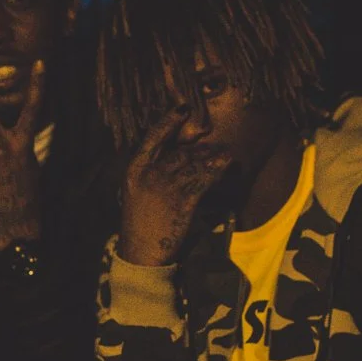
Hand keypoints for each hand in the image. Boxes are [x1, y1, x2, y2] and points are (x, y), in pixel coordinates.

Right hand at [118, 110, 230, 265]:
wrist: (140, 253)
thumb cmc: (139, 222)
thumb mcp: (136, 190)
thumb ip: (151, 170)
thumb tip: (177, 154)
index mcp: (134, 168)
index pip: (153, 136)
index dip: (169, 120)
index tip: (184, 108)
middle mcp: (150, 174)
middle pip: (180, 151)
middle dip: (199, 148)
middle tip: (213, 145)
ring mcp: (167, 187)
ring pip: (196, 163)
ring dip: (212, 157)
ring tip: (225, 153)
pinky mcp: (184, 201)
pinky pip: (205, 179)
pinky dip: (217, 170)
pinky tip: (227, 164)